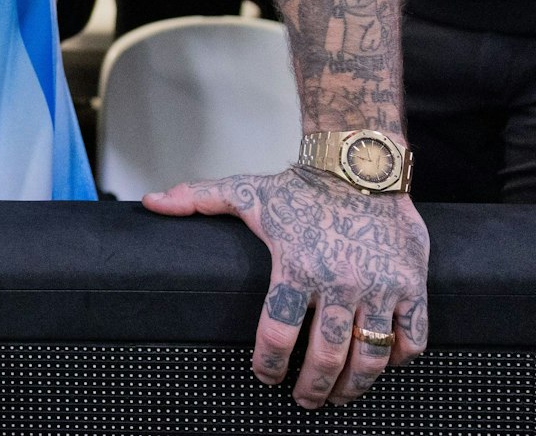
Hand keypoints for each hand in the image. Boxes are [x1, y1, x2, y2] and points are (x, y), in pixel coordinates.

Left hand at [144, 166, 428, 408]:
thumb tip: (151, 202)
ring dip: (354, 385)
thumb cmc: (302, 186)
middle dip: (313, 388)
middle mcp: (341, 283)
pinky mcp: (413, 285)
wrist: (361, 164)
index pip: (277, 334)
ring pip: (370, 356)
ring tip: (340, 397)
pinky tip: (380, 364)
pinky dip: (398, 359)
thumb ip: (196, 199)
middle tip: (305, 400)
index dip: (267, 364)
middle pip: (325, 357)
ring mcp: (381, 287)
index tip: (265, 376)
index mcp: (296, 268)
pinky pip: (412, 337)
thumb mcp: (245, 192)